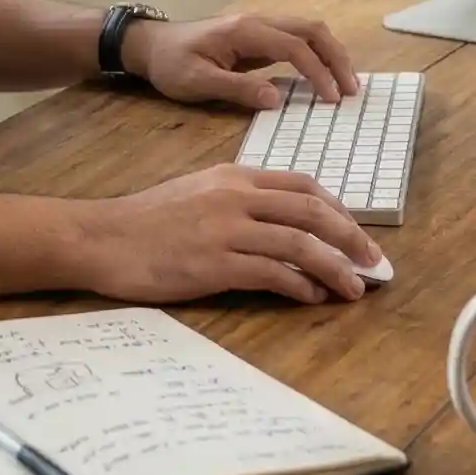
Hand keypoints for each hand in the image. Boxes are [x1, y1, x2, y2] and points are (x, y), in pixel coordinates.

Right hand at [71, 166, 380, 303]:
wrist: (101, 238)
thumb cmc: (146, 222)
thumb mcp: (197, 193)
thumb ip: (239, 201)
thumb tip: (282, 227)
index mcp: (234, 177)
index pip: (302, 185)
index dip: (337, 209)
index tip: (355, 232)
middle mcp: (235, 197)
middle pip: (311, 211)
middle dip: (350, 237)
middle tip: (373, 261)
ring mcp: (226, 230)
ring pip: (299, 244)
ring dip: (335, 267)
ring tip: (355, 288)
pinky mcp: (215, 264)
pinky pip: (272, 273)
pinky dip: (301, 286)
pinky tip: (313, 297)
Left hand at [123, 12, 361, 107]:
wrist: (150, 45)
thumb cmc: (171, 64)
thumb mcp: (197, 81)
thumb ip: (236, 88)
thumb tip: (276, 99)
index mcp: (245, 32)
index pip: (294, 48)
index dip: (318, 73)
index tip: (332, 99)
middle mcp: (258, 22)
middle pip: (311, 30)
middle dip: (336, 58)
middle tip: (351, 91)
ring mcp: (259, 27)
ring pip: (307, 31)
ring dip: (330, 53)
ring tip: (345, 84)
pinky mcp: (257, 38)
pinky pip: (296, 40)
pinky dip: (317, 54)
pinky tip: (323, 76)